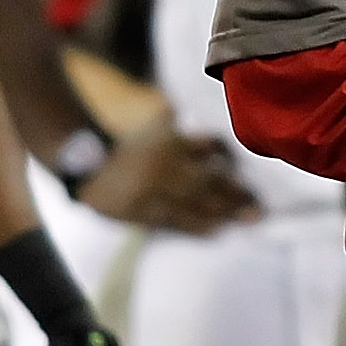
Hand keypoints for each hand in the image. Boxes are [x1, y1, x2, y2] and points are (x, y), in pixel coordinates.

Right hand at [76, 126, 259, 232]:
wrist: (86, 165)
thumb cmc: (126, 148)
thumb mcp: (153, 129)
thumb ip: (176, 123)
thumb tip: (194, 115)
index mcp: (171, 141)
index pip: (210, 145)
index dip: (229, 158)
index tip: (244, 170)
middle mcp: (167, 164)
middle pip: (209, 179)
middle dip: (236, 193)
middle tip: (260, 206)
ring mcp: (155, 189)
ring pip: (196, 202)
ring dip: (225, 212)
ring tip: (248, 219)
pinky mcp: (143, 210)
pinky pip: (175, 220)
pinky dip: (198, 226)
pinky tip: (216, 231)